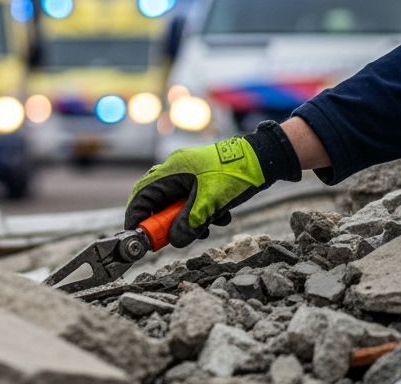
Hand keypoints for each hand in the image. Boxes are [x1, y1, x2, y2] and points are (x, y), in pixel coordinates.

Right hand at [126, 136, 268, 247]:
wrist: (263, 160)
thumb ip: (189, 223)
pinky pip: (193, 202)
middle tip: (174, 237)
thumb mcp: (210, 203)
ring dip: (189, 220)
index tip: (139, 235)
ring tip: (207, 228)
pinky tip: (220, 216)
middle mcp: (177, 170)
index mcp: (172, 170)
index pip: (142, 194)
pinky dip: (203, 214)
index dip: (137, 216)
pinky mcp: (203, 181)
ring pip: (178, 204)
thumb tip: (174, 241)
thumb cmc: (234, 175)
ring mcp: (190, 175)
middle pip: (159, 201)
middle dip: (168, 222)